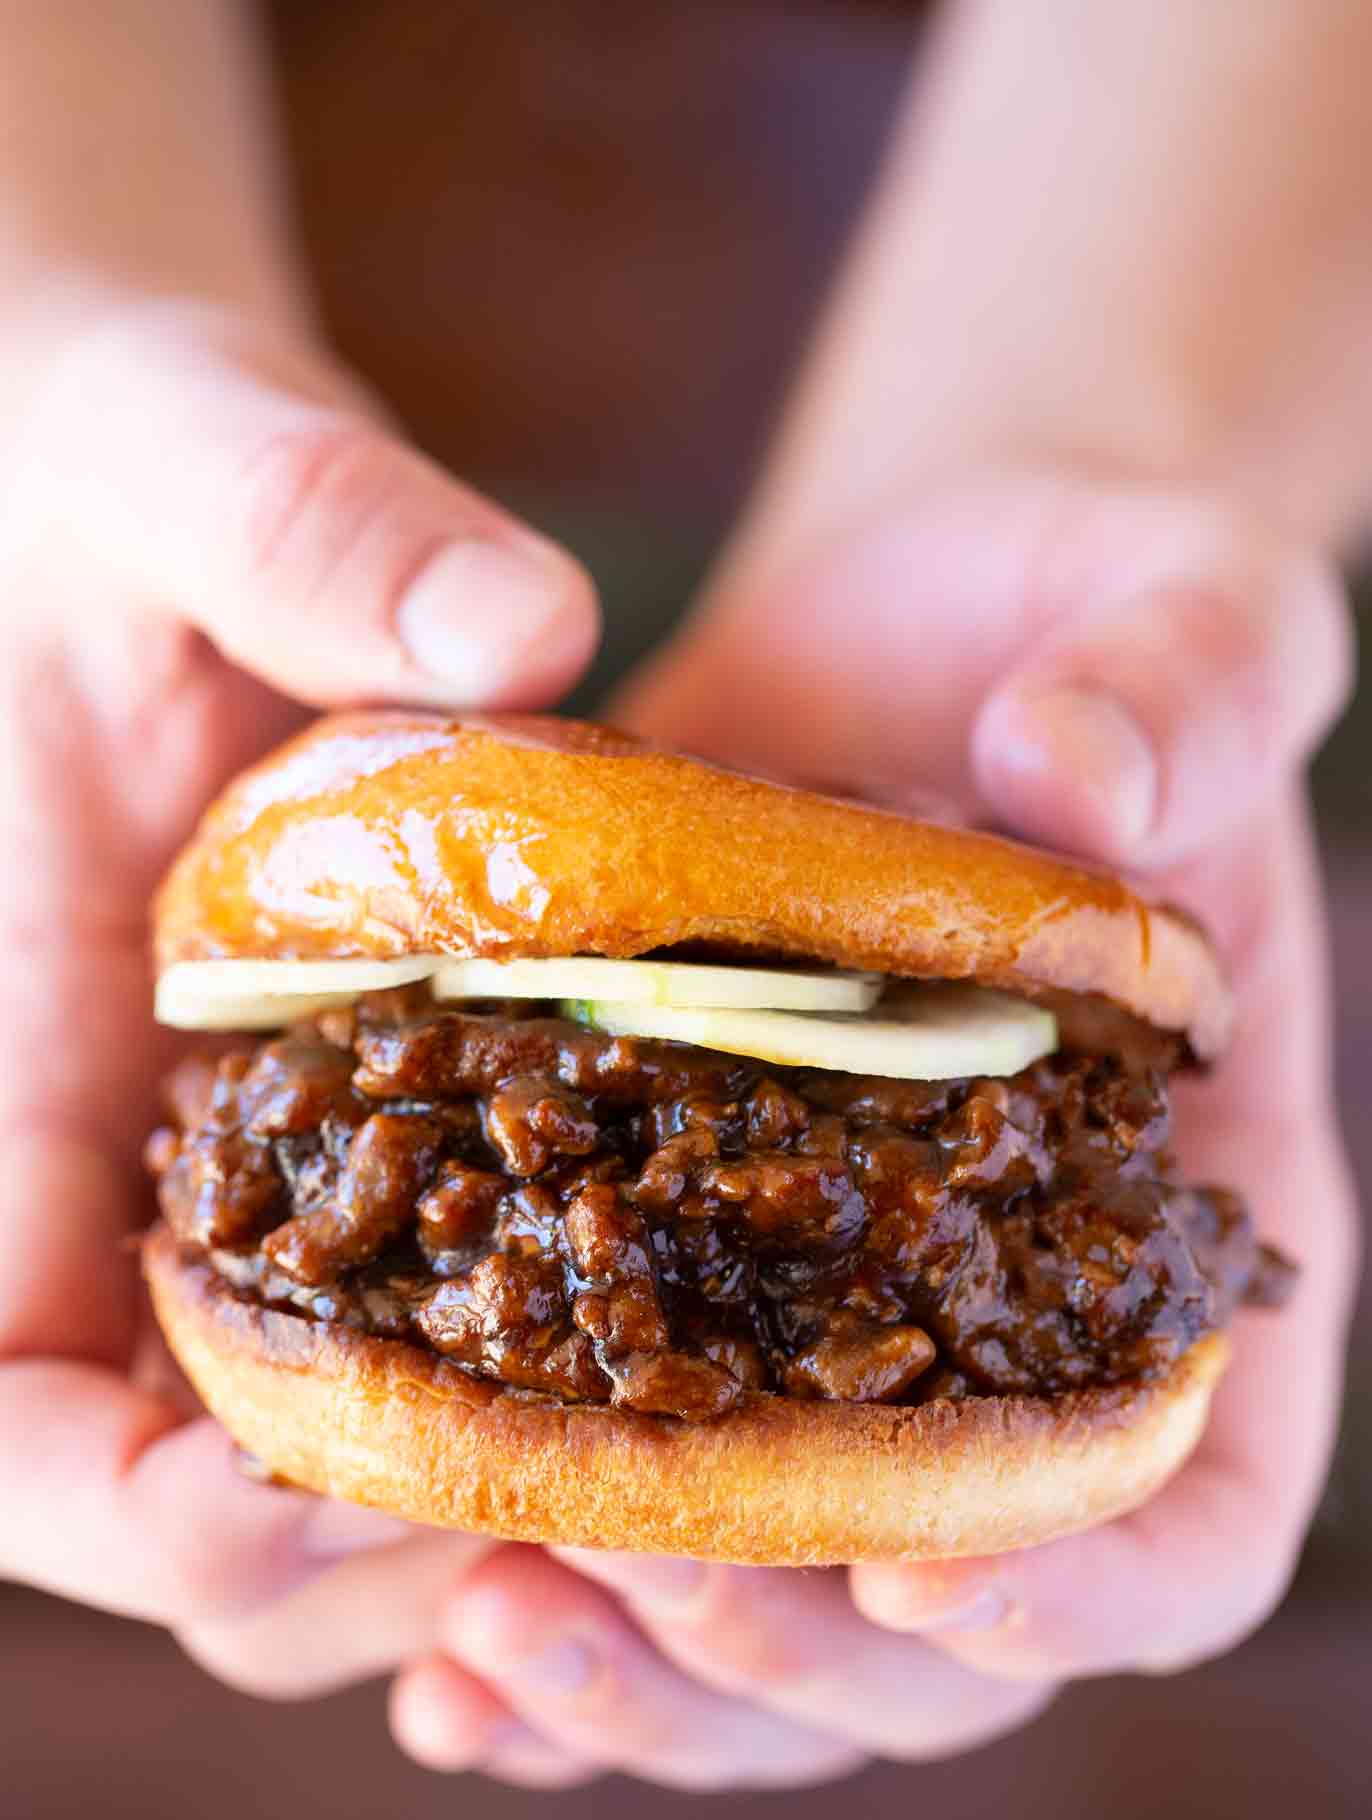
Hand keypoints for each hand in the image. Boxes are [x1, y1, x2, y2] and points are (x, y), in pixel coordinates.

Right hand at [0, 299, 595, 1698]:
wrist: (157, 469)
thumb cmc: (110, 462)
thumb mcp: (178, 452)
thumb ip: (306, 526)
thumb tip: (526, 629)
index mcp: (7, 1075)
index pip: (1, 1414)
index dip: (130, 1510)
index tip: (321, 1490)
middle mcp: (115, 1167)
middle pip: (183, 1513)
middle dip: (356, 1553)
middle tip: (592, 1502)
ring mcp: (243, 1173)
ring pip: (319, 1464)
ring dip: (474, 1504)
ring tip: (671, 1459)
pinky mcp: (353, 1129)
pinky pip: (428, 1330)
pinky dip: (535, 1393)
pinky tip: (687, 1339)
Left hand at [392, 475, 1357, 1785]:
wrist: (912, 621)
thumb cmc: (1085, 614)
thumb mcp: (1181, 609)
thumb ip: (1186, 691)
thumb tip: (1087, 775)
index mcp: (1182, 1221)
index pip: (1197, 1491)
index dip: (1095, 1574)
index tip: (926, 1570)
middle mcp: (1011, 1310)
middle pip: (957, 1612)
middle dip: (802, 1656)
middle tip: (635, 1588)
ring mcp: (839, 1308)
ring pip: (776, 1600)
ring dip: (643, 1668)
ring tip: (482, 1643)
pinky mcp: (689, 1259)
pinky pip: (639, 1484)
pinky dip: (545, 1585)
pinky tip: (428, 1624)